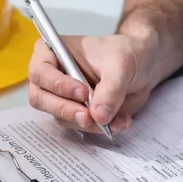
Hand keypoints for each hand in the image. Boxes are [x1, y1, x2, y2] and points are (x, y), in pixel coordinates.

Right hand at [27, 34, 156, 133]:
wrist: (142, 65)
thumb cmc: (125, 53)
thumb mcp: (121, 65)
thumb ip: (110, 89)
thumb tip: (98, 115)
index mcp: (53, 52)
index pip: (40, 72)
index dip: (57, 85)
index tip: (82, 93)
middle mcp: (52, 76)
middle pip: (41, 99)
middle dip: (66, 110)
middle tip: (89, 117)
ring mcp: (62, 97)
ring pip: (61, 117)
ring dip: (89, 123)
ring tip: (116, 118)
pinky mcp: (76, 113)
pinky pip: (81, 127)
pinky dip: (100, 128)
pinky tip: (119, 121)